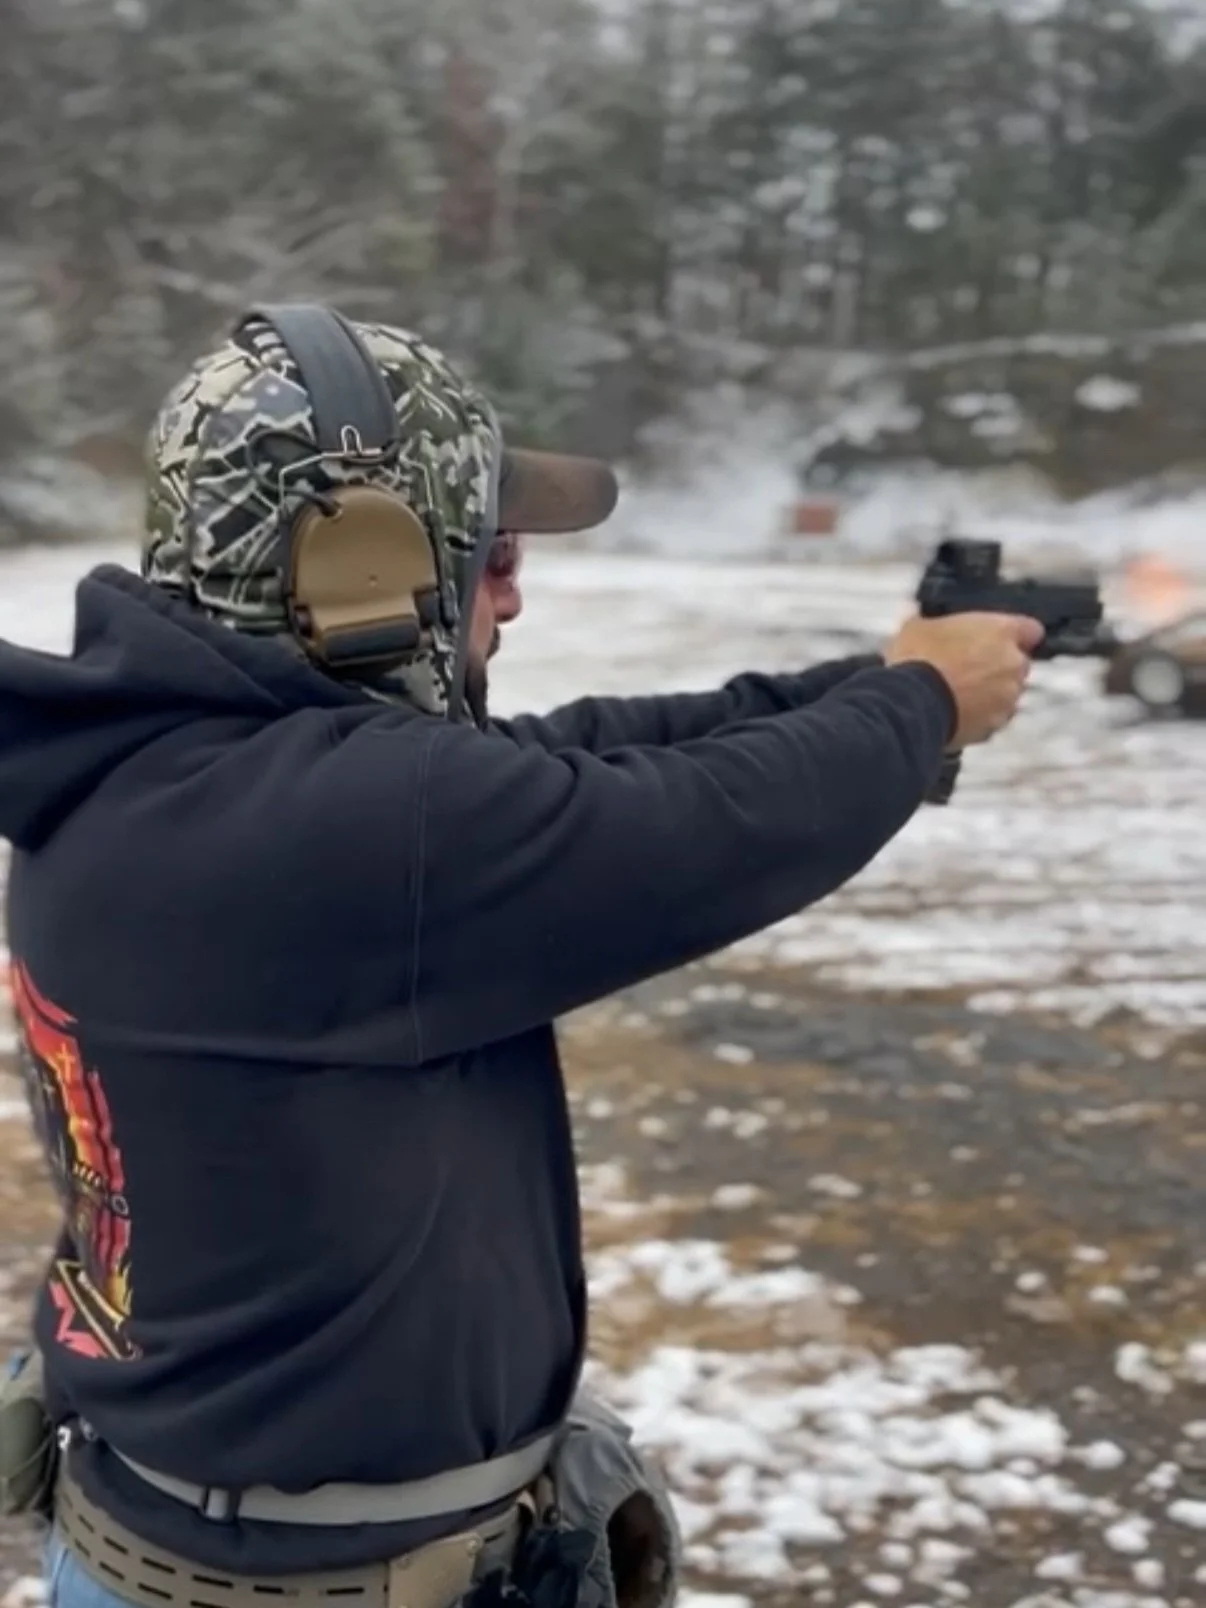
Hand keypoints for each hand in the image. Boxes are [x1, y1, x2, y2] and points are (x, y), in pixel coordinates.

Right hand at [884, 612, 1044, 747]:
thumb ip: (942, 626)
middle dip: (998, 668)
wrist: (913, 703)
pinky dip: (978, 718)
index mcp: (1002, 631)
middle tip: (968, 669)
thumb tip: (931, 630)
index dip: (1016, 636)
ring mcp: (1007, 699)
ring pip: (1006, 695)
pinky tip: (953, 715)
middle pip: (1017, 665)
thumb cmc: (919, 658)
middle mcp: (1014, 664)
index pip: (1031, 630)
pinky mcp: (994, 727)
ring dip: (989, 695)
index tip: (999, 640)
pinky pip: (991, 720)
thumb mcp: (921, 627)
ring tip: (957, 697)